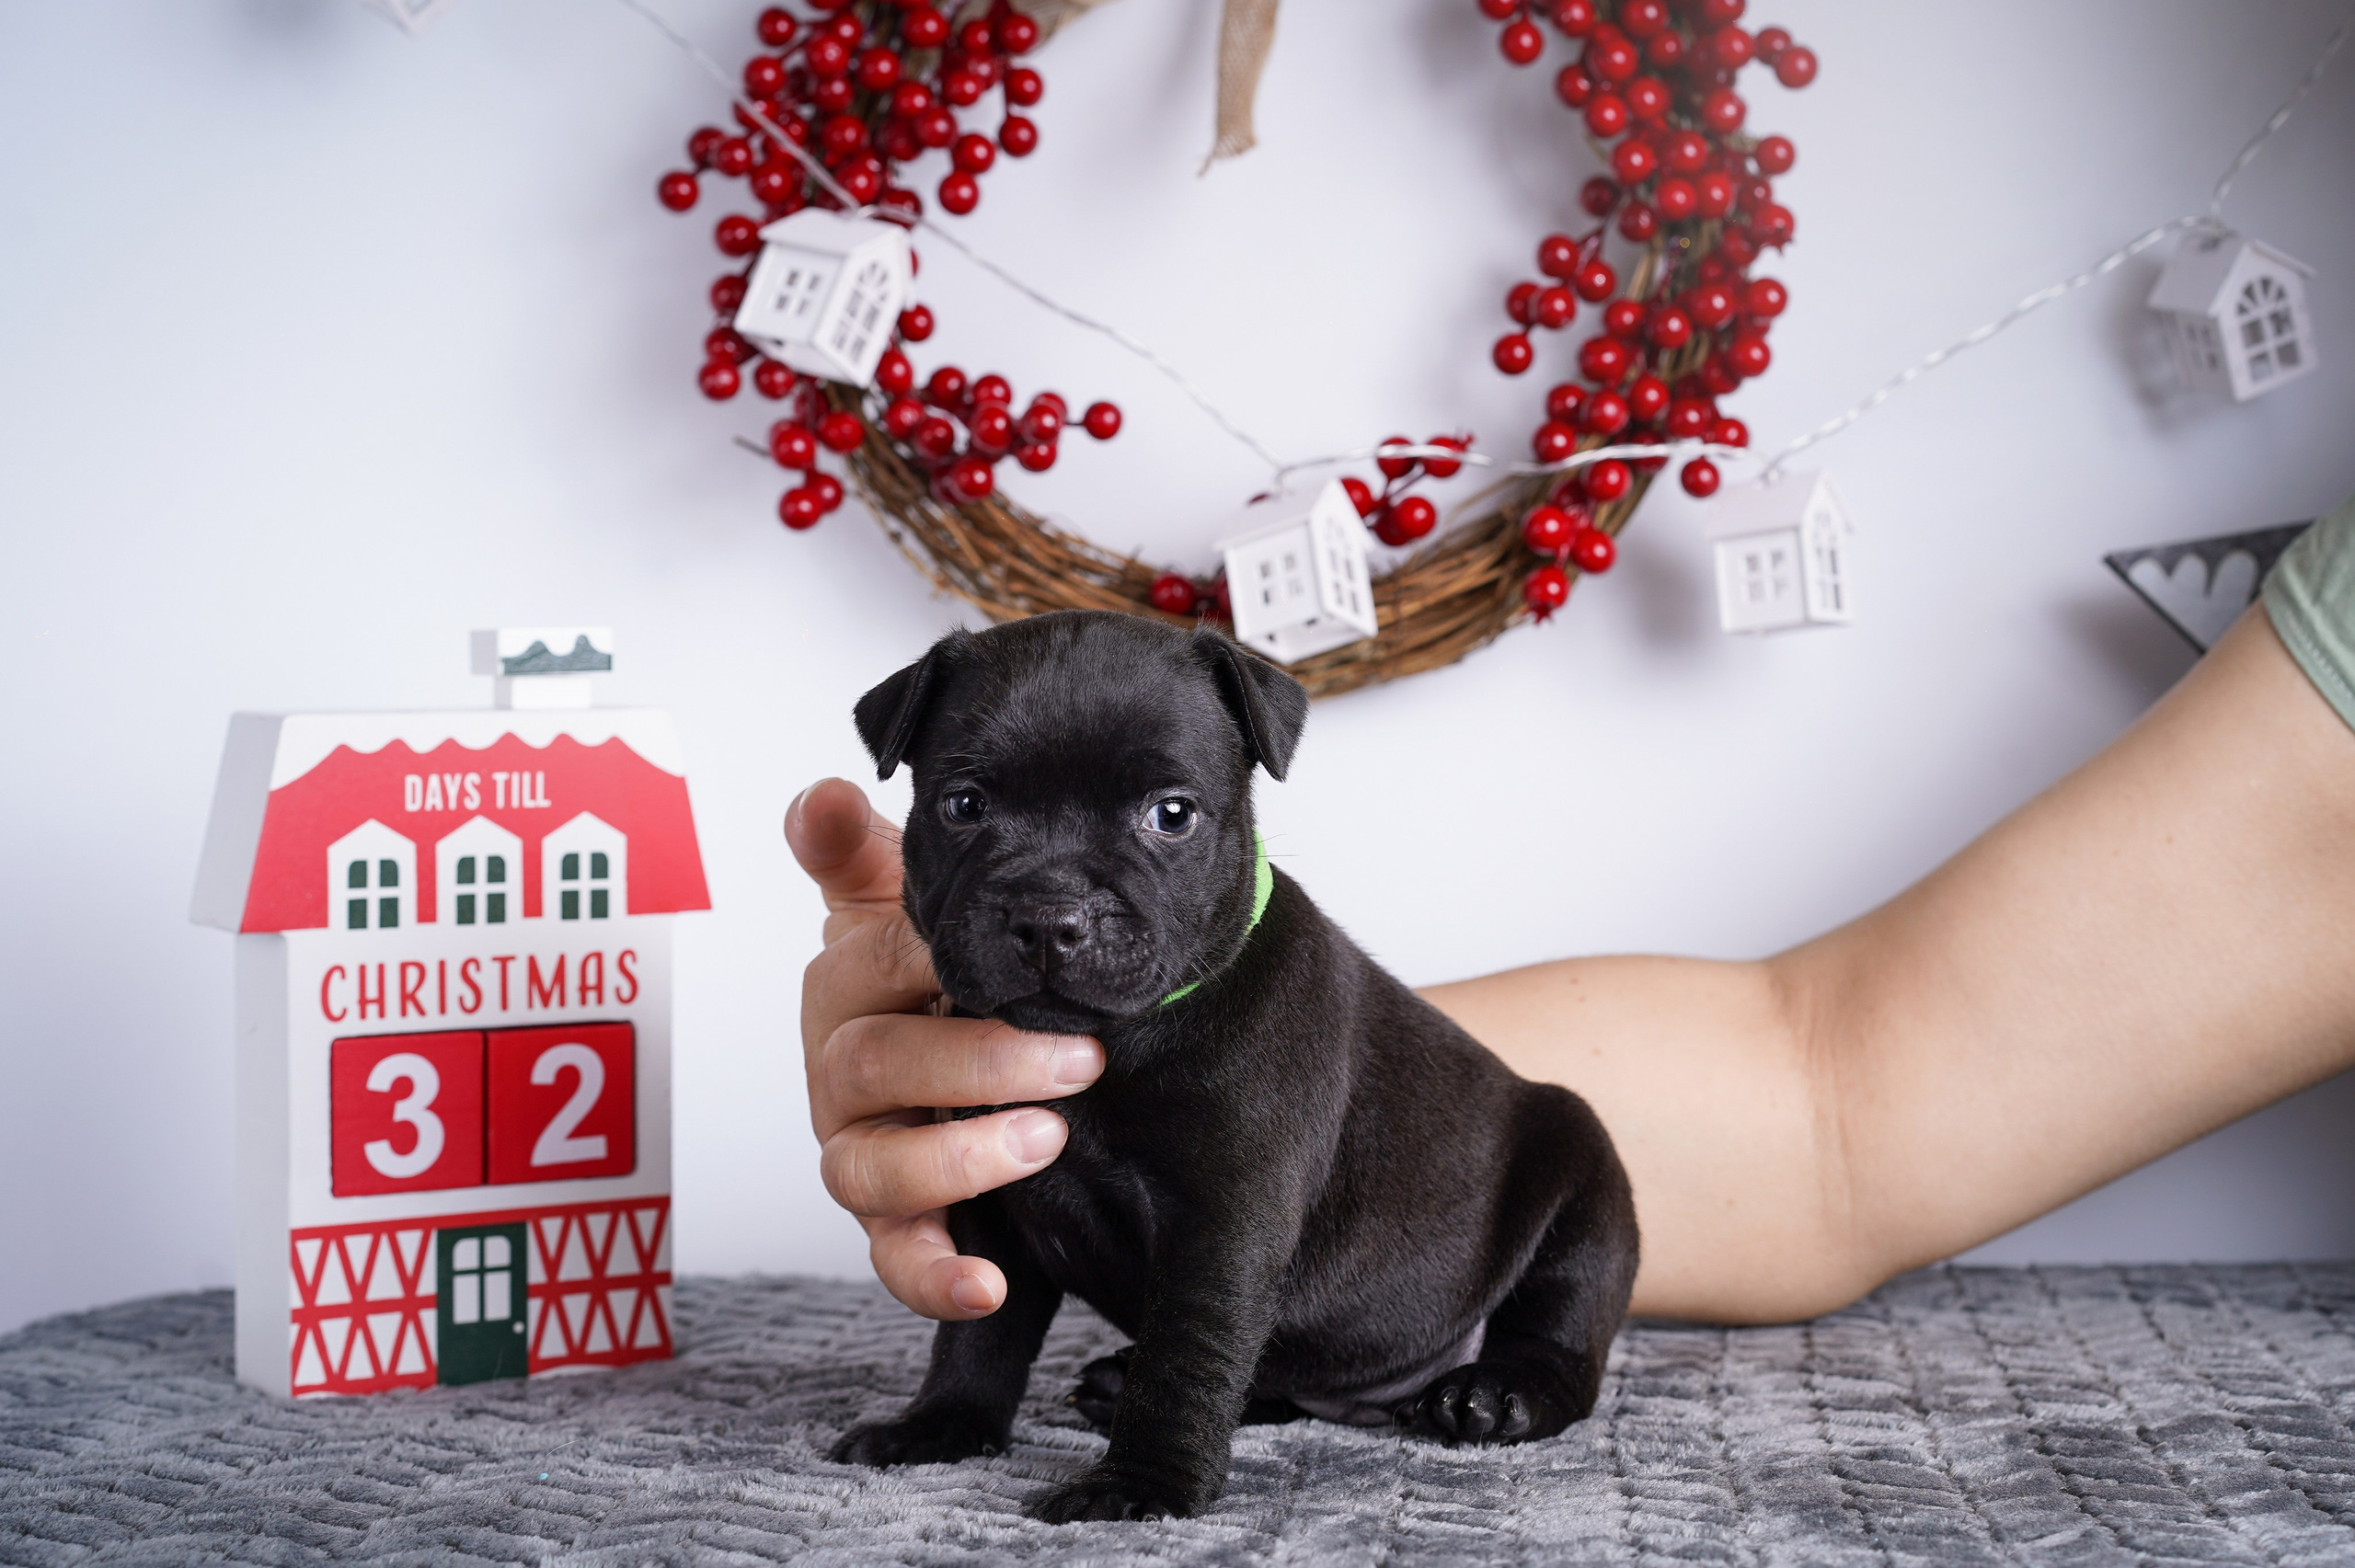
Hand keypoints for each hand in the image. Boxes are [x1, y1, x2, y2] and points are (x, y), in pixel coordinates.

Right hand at [788, 777, 1103, 1319]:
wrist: (963, 1059)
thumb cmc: (930, 978)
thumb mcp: (902, 902)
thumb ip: (859, 851)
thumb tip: (821, 796)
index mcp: (842, 986)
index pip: (874, 964)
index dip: (932, 960)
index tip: (1013, 955)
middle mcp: (837, 1072)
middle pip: (878, 1068)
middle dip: (984, 1063)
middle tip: (1082, 1058)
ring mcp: (856, 1150)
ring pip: (875, 1169)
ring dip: (964, 1158)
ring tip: (1048, 1139)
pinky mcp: (889, 1224)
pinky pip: (897, 1261)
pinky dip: (936, 1279)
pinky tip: (990, 1285)